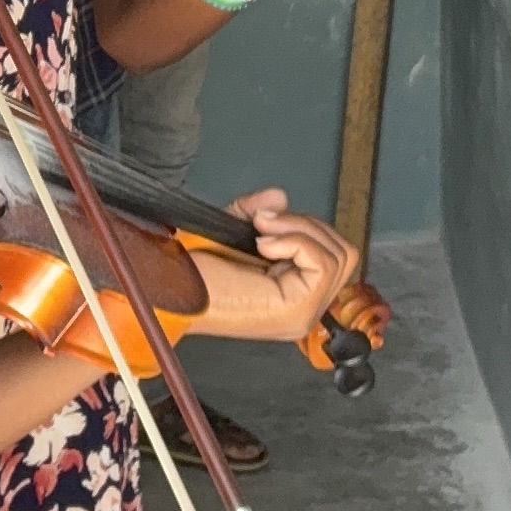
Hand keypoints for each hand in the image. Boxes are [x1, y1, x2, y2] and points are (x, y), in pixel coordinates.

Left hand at [200, 188, 355, 338]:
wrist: (167, 287)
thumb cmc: (189, 268)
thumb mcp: (229, 230)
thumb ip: (255, 213)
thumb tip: (280, 197)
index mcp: (293, 294)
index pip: (334, 255)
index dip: (306, 228)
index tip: (264, 221)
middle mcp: (304, 308)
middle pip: (344, 253)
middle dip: (306, 225)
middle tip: (264, 224)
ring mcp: (304, 313)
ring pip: (339, 256)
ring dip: (300, 231)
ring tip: (262, 233)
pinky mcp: (298, 310)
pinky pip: (324, 263)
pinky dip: (297, 241)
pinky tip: (263, 244)